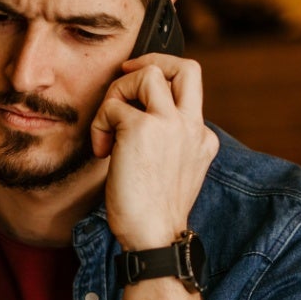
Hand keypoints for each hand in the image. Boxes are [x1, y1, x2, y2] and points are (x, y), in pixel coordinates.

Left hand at [90, 53, 217, 250]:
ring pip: (146, 74)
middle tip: (124, 77)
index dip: (162, 80)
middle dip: (151, 62)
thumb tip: (134, 121)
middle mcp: (193, 126)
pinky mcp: (143, 128)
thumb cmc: (152, 212)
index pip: (190, 88)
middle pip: (185, 66)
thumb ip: (168, 143)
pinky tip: (101, 151)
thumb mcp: (172, 172)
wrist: (153, 237)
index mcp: (202, 137)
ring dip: (117, 94)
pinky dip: (99, 124)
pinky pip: (112, 106)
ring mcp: (171, 124)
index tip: (136, 91)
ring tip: (108, 127)